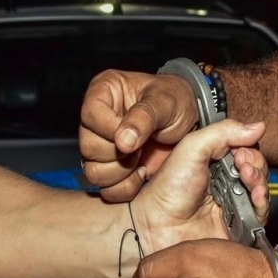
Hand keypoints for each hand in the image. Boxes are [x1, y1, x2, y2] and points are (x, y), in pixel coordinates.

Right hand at [80, 69, 197, 201]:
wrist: (189, 126)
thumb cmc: (177, 103)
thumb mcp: (166, 102)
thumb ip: (144, 118)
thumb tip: (123, 141)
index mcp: (103, 91)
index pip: (90, 115)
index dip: (111, 130)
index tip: (137, 137)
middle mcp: (96, 118)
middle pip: (88, 146)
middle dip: (119, 153)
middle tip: (143, 146)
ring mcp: (98, 144)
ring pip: (92, 170)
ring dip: (120, 171)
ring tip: (141, 159)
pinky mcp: (107, 166)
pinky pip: (103, 186)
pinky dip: (123, 186)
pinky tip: (141, 172)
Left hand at [131, 119, 268, 253]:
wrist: (158, 224)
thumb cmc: (169, 187)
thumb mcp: (193, 148)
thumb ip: (223, 132)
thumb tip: (259, 126)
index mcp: (217, 161)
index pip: (247, 150)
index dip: (249, 150)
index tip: (240, 153)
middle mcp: (228, 181)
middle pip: (258, 169)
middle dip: (256, 165)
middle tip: (243, 167)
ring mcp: (235, 203)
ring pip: (262, 190)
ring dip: (260, 182)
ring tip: (248, 179)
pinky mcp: (239, 225)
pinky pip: (260, 214)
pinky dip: (262, 204)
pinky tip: (255, 197)